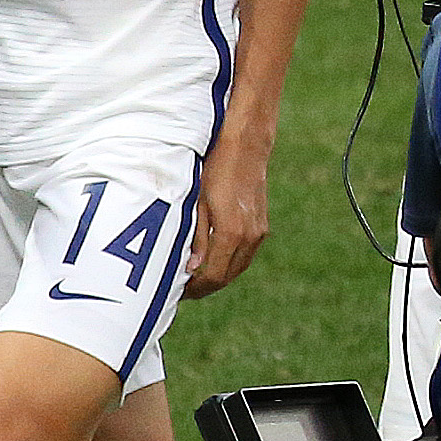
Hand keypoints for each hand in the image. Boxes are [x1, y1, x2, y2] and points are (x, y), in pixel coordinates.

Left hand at [185, 129, 271, 297]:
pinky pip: (244, 255)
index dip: (195, 288)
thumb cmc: (215, 171)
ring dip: (217, 277)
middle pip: (226, 276)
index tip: (179, 291)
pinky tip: (212, 261)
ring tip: (195, 279)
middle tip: (183, 290)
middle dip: (205, 287)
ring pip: (237, 267)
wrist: (245, 148)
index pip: (213, 275)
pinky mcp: (261, 226)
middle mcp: (249, 237)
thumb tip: (192, 269)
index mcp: (231, 233)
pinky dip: (228, 263)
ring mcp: (259, 232)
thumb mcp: (197, 203)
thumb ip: (196, 238)